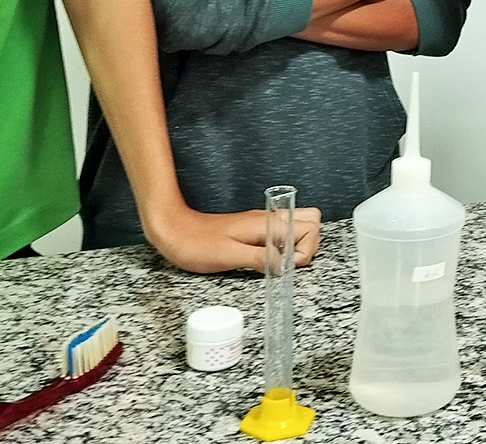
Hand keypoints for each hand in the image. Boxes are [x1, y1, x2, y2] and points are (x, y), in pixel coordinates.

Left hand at [143, 204, 320, 273]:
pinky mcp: (255, 230)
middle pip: (311, 220)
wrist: (175, 231)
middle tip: (288, 263)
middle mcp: (269, 219)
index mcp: (266, 223)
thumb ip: (262, 259)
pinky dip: (283, 246)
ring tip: (278, 262)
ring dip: (296, 246)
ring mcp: (263, 223)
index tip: (286, 265)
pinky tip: (267, 259)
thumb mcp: (230, 256)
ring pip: (299, 225)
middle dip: (308, 245)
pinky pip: (282, 233)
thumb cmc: (197, 244)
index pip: (309, 228)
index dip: (304, 251)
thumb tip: (286, 266)